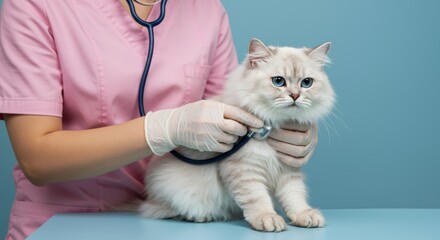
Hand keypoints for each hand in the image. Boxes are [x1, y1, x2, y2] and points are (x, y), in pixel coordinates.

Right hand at [144, 100, 263, 154]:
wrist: (175, 125)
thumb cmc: (194, 113)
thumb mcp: (208, 105)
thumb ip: (225, 109)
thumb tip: (245, 117)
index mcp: (216, 109)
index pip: (240, 115)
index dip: (253, 120)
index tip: (261, 125)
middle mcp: (214, 122)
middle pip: (239, 129)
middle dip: (242, 131)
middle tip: (240, 130)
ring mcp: (211, 134)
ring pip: (233, 140)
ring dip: (233, 138)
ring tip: (223, 133)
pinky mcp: (208, 145)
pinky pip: (226, 148)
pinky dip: (226, 145)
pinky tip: (219, 140)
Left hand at [267, 121, 317, 166]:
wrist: (288, 135)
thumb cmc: (284, 125)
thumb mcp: (286, 118)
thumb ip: (282, 117)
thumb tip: (273, 119)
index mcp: (310, 125)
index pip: (301, 126)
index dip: (286, 125)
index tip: (274, 124)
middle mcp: (313, 137)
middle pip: (300, 139)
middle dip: (282, 137)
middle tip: (269, 134)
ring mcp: (311, 149)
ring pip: (299, 151)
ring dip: (282, 147)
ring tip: (270, 141)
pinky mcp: (306, 159)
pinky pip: (299, 162)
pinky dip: (286, 158)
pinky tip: (277, 153)